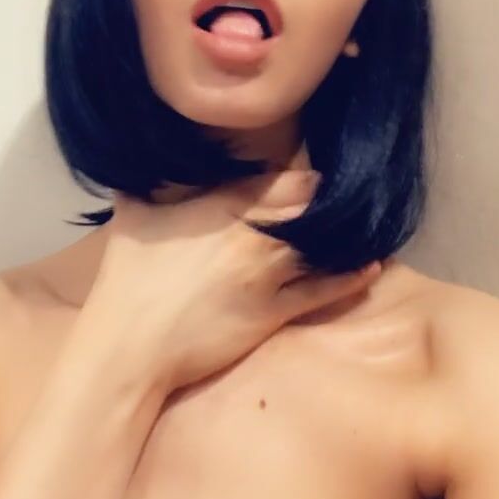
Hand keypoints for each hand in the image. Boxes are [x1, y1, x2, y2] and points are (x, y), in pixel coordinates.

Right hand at [86, 167, 381, 395]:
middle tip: (345, 197)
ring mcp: (266, 276)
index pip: (283, 181)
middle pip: (309, 209)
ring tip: (362, 225)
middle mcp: (252, 236)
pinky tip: (371, 264)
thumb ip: (151, 180)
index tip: (316, 175)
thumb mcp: (134, 214)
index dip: (304, 177)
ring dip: (342, 235)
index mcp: (221, 208)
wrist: (130, 345)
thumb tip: (147, 153)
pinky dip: (350, 276)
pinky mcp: (274, 312)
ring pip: (319, 247)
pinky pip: (322, 290)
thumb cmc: (127, 278)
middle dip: (327, 202)